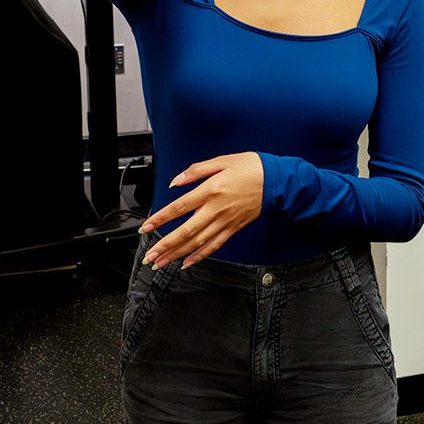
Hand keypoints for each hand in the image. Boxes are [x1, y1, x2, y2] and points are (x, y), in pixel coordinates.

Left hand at [141, 153, 265, 267]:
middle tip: (149, 256)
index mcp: (211, 190)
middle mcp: (217, 209)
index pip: (179, 208)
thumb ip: (195, 171)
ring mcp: (226, 221)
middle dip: (165, 246)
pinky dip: (200, 256)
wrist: (277, 181)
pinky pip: (214, 246)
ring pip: (198, 243)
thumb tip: (176, 182)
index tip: (146, 228)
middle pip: (186, 232)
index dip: (160, 219)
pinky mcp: (234, 228)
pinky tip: (187, 262)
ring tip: (161, 263)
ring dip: (177, 255)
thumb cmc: (251, 168)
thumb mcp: (222, 161)